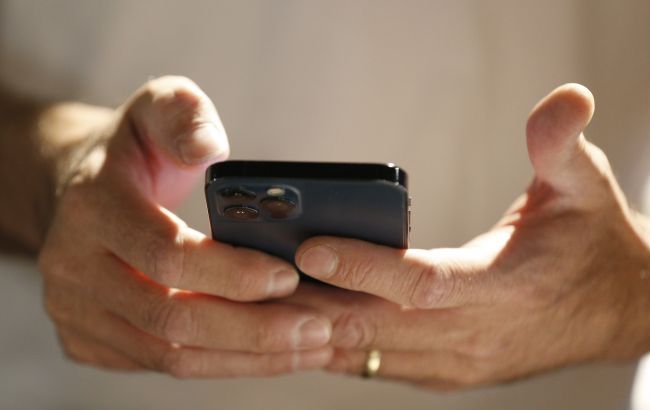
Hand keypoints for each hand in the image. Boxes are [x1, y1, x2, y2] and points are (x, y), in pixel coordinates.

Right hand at [38, 76, 331, 377]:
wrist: (79, 187)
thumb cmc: (133, 149)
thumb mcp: (156, 108)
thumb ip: (183, 114)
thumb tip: (208, 147)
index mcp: (91, 208)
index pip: (167, 255)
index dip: (232, 272)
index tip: (290, 276)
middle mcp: (72, 268)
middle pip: (171, 318)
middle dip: (252, 329)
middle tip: (317, 327)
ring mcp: (76, 313)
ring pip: (170, 355)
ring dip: (246, 356)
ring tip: (307, 346)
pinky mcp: (90, 341)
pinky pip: (164, 365)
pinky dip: (223, 365)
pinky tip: (269, 354)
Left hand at [290, 84, 649, 389]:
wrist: (617, 310)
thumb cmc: (592, 246)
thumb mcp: (586, 186)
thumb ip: (563, 145)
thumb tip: (565, 100)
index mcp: (505, 288)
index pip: (423, 284)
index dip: (365, 267)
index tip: (310, 246)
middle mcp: (473, 336)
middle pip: (376, 325)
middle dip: (311, 303)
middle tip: (252, 278)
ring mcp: (455, 362)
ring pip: (366, 353)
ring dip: (311, 329)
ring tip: (257, 300)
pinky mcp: (442, 371)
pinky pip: (373, 364)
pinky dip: (332, 344)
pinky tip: (295, 321)